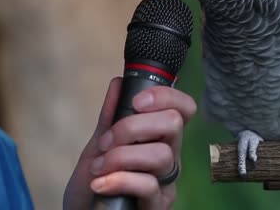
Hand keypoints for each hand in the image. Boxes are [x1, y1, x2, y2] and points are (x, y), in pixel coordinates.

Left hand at [63, 77, 196, 209]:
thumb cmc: (96, 183)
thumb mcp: (99, 146)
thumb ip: (110, 117)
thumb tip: (119, 82)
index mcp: (159, 138)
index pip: (183, 108)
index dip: (166, 96)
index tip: (136, 101)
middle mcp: (170, 157)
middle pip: (174, 123)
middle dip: (133, 126)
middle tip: (106, 142)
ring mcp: (166, 182)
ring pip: (161, 154)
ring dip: (122, 157)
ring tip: (98, 169)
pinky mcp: (157, 206)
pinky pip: (148, 184)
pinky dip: (119, 180)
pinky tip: (100, 184)